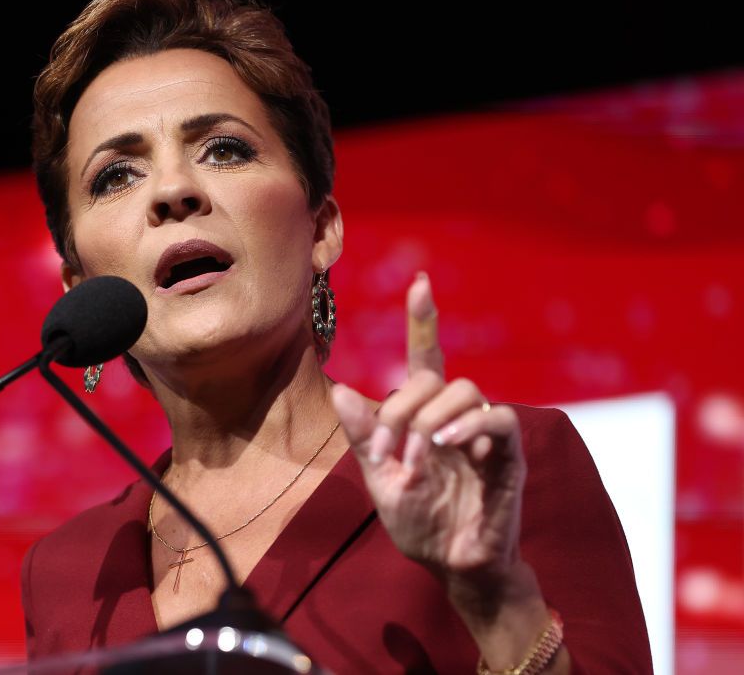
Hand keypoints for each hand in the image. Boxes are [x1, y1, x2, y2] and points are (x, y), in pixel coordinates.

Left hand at [330, 271, 526, 588]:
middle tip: (386, 451)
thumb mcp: (380, 478)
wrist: (450, 564)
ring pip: (466, 390)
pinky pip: (499, 420)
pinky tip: (448, 444)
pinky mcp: (508, 456)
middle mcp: (456, 415)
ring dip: (431, 419)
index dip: (423, 321)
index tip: (419, 284)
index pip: (425, 358)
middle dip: (401, 407)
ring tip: (417, 457)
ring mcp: (484, 433)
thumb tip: (339, 390)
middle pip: (434, 376)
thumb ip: (364, 437)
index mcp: (425, 415)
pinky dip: (471, 425)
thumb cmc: (419, 520)